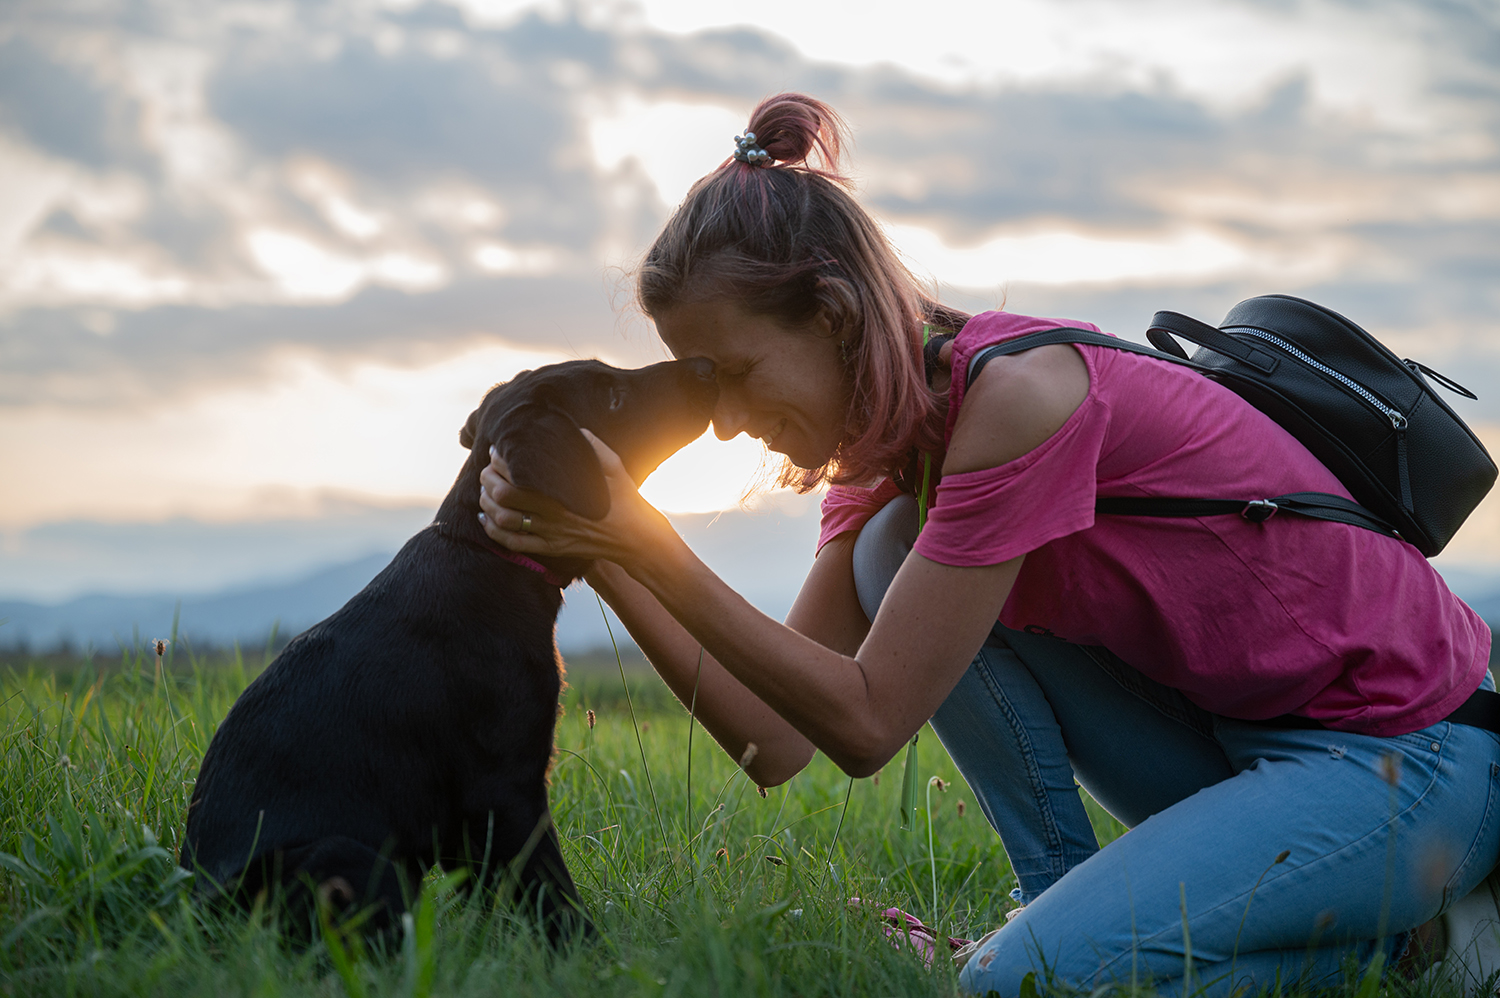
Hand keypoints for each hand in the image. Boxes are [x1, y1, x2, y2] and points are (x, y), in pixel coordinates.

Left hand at [477, 430, 674, 567]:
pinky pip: (515, 545)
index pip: (518, 475)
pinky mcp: (552, 549)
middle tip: (486, 470)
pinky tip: (486, 520)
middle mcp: (554, 515)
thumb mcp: (615, 468)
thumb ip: (592, 447)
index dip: (501, 462)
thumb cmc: (626, 500)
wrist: (637, 539)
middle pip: (503, 497)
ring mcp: (551, 534)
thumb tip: (572, 429)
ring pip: (504, 521)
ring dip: (487, 505)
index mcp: (564, 493)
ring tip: (484, 491)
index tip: (497, 452)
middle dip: (488, 481)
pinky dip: (494, 532)